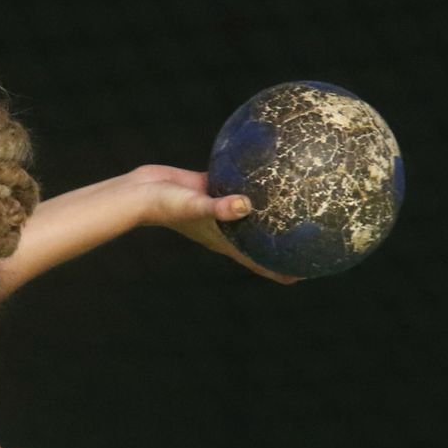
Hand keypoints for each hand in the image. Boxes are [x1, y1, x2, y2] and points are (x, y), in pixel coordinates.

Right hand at [131, 164, 299, 284]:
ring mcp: (219, 208)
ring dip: (268, 216)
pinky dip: (252, 186)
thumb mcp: (194, 207)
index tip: (303, 274)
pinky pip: (238, 188)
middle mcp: (224, 227)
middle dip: (279, 245)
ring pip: (250, 215)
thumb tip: (246, 204)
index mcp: (223, 240)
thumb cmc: (165, 205)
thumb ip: (220, 207)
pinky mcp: (212, 189)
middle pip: (257, 242)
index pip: (255, 261)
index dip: (277, 270)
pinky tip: (268, 173)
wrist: (140, 192)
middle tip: (308, 244)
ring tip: (294, 210)